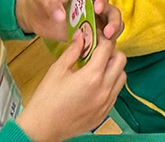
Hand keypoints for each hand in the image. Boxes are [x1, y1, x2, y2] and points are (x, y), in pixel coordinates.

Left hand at [16, 0, 121, 42]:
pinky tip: (98, 52)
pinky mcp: (85, 35)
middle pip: (111, 10)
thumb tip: (62, 17)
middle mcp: (91, 5)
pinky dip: (103, 45)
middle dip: (114, 21)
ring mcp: (90, 21)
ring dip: (113, 33)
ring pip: (110, 25)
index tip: (97, 9)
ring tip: (107, 43)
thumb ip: (52, 3)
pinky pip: (99, 39)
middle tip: (108, 33)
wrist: (33, 14)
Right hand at [18, 26, 126, 141]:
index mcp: (92, 76)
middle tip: (98, 51)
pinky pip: (116, 93)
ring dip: (114, 68)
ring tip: (98, 68)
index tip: (95, 37)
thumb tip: (81, 35)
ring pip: (121, 77)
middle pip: (121, 60)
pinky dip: (111, 84)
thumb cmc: (46, 98)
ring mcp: (106, 103)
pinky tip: (96, 84)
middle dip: (111, 52)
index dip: (102, 38)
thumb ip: (73, 50)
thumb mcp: (57, 70)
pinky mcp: (105, 113)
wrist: (43, 128)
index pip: (108, 48)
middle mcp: (104, 89)